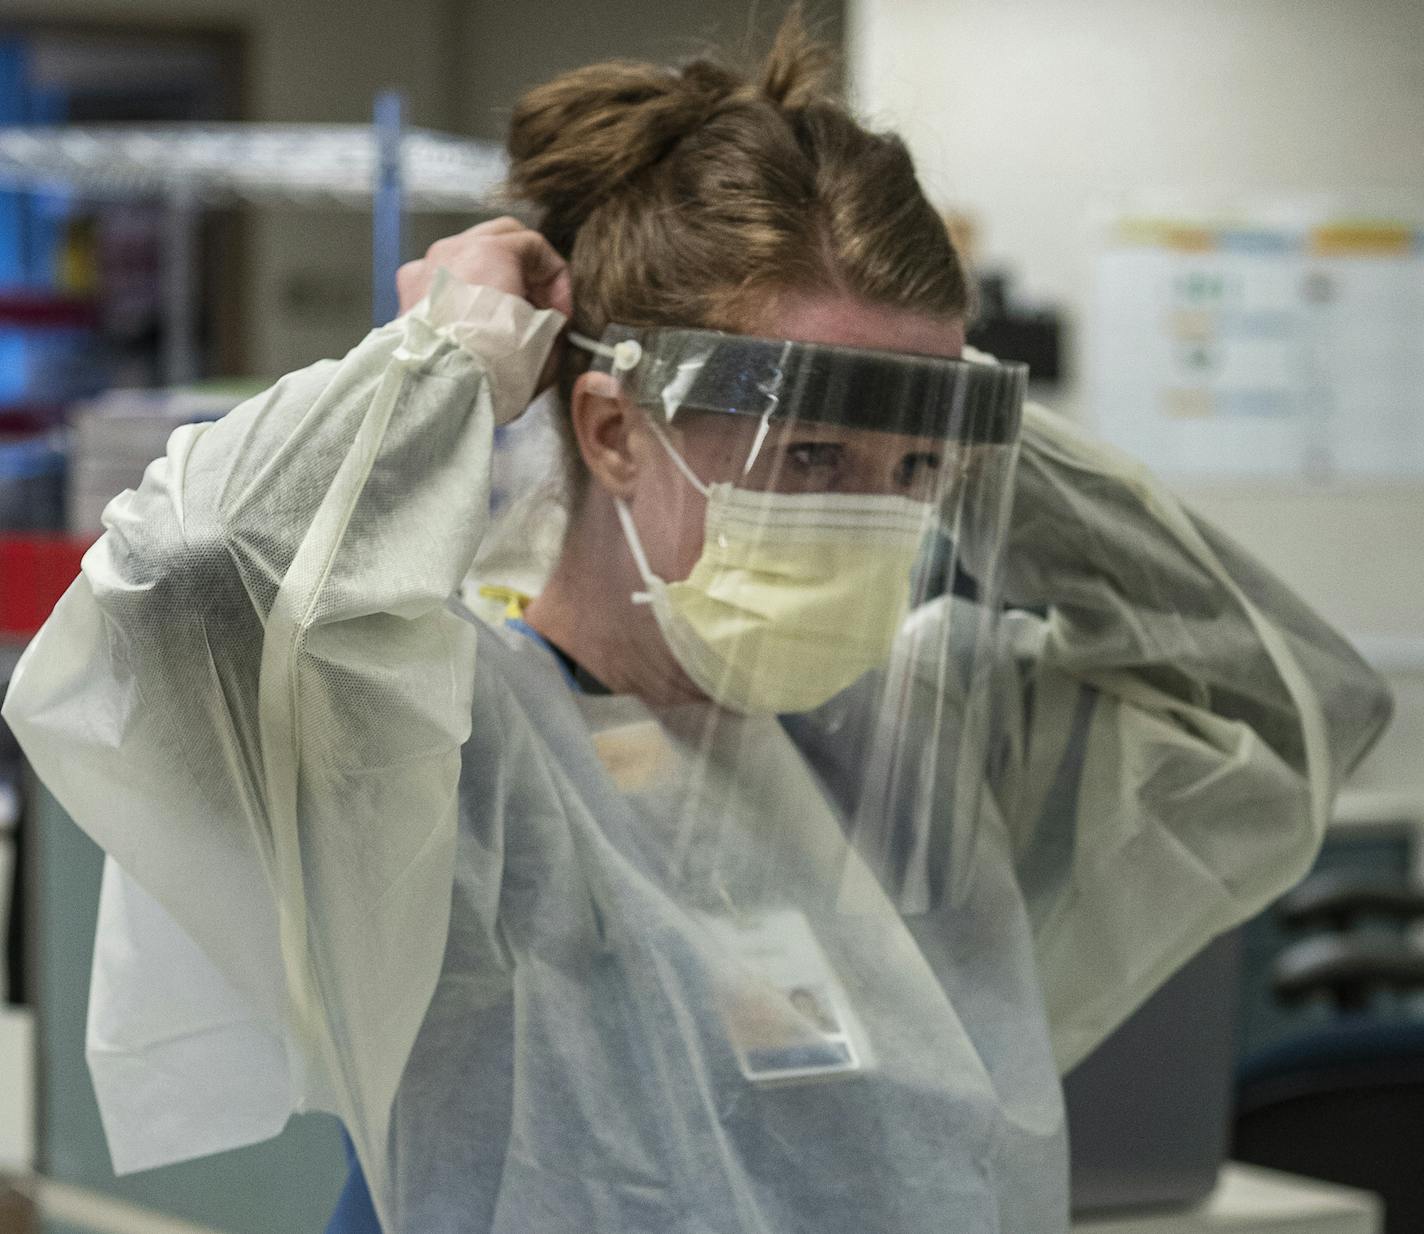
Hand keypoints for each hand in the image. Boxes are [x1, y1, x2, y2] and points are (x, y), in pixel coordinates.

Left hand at [397, 217, 572, 389]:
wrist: (442, 388)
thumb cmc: (492, 365)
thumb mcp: (545, 341)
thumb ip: (552, 319)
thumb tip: (550, 322)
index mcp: (491, 251)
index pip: (537, 247)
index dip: (557, 279)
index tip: (562, 314)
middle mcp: (454, 249)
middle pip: (500, 237)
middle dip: (526, 267)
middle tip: (539, 305)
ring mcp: (427, 266)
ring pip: (469, 253)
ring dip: (493, 275)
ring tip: (505, 314)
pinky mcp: (408, 291)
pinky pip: (441, 276)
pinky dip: (461, 289)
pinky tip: (470, 317)